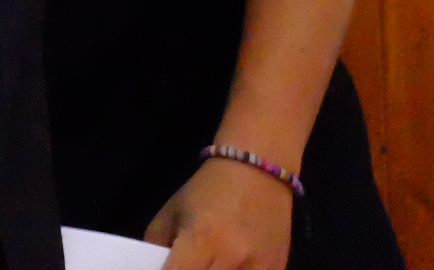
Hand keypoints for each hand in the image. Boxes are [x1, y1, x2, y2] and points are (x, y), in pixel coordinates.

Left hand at [146, 157, 295, 269]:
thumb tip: (155, 266)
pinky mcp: (278, 269)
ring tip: (208, 260)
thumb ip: (159, 244)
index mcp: (202, 239)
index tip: (164, 267)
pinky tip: (230, 264)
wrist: (258, 172)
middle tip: (186, 262)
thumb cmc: (208, 190)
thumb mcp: (171, 211)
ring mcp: (260, 268)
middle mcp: (233, 258)